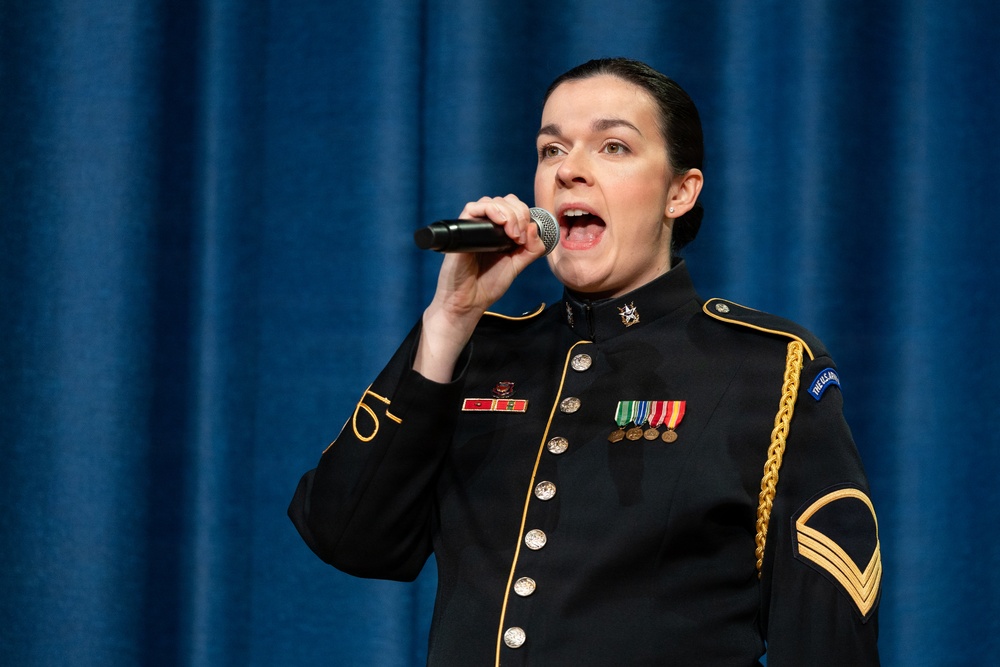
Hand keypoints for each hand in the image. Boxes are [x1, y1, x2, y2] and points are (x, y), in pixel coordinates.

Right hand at [414, 195, 547, 381]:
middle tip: (520, 238)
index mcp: (500, 232)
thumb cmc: (488, 284)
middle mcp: (486, 226)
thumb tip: (534, 227)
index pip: (515, 207)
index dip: (525, 215)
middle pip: (506, 201)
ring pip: (493, 202)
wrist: (469, 300)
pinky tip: (501, 224)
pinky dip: (491, 210)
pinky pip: (473, 208)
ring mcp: (473, 226)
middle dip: (520, 215)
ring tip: (513, 236)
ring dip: (509, 214)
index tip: (526, 238)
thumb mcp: (518, 265)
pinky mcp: (461, 229)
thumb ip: (531, 249)